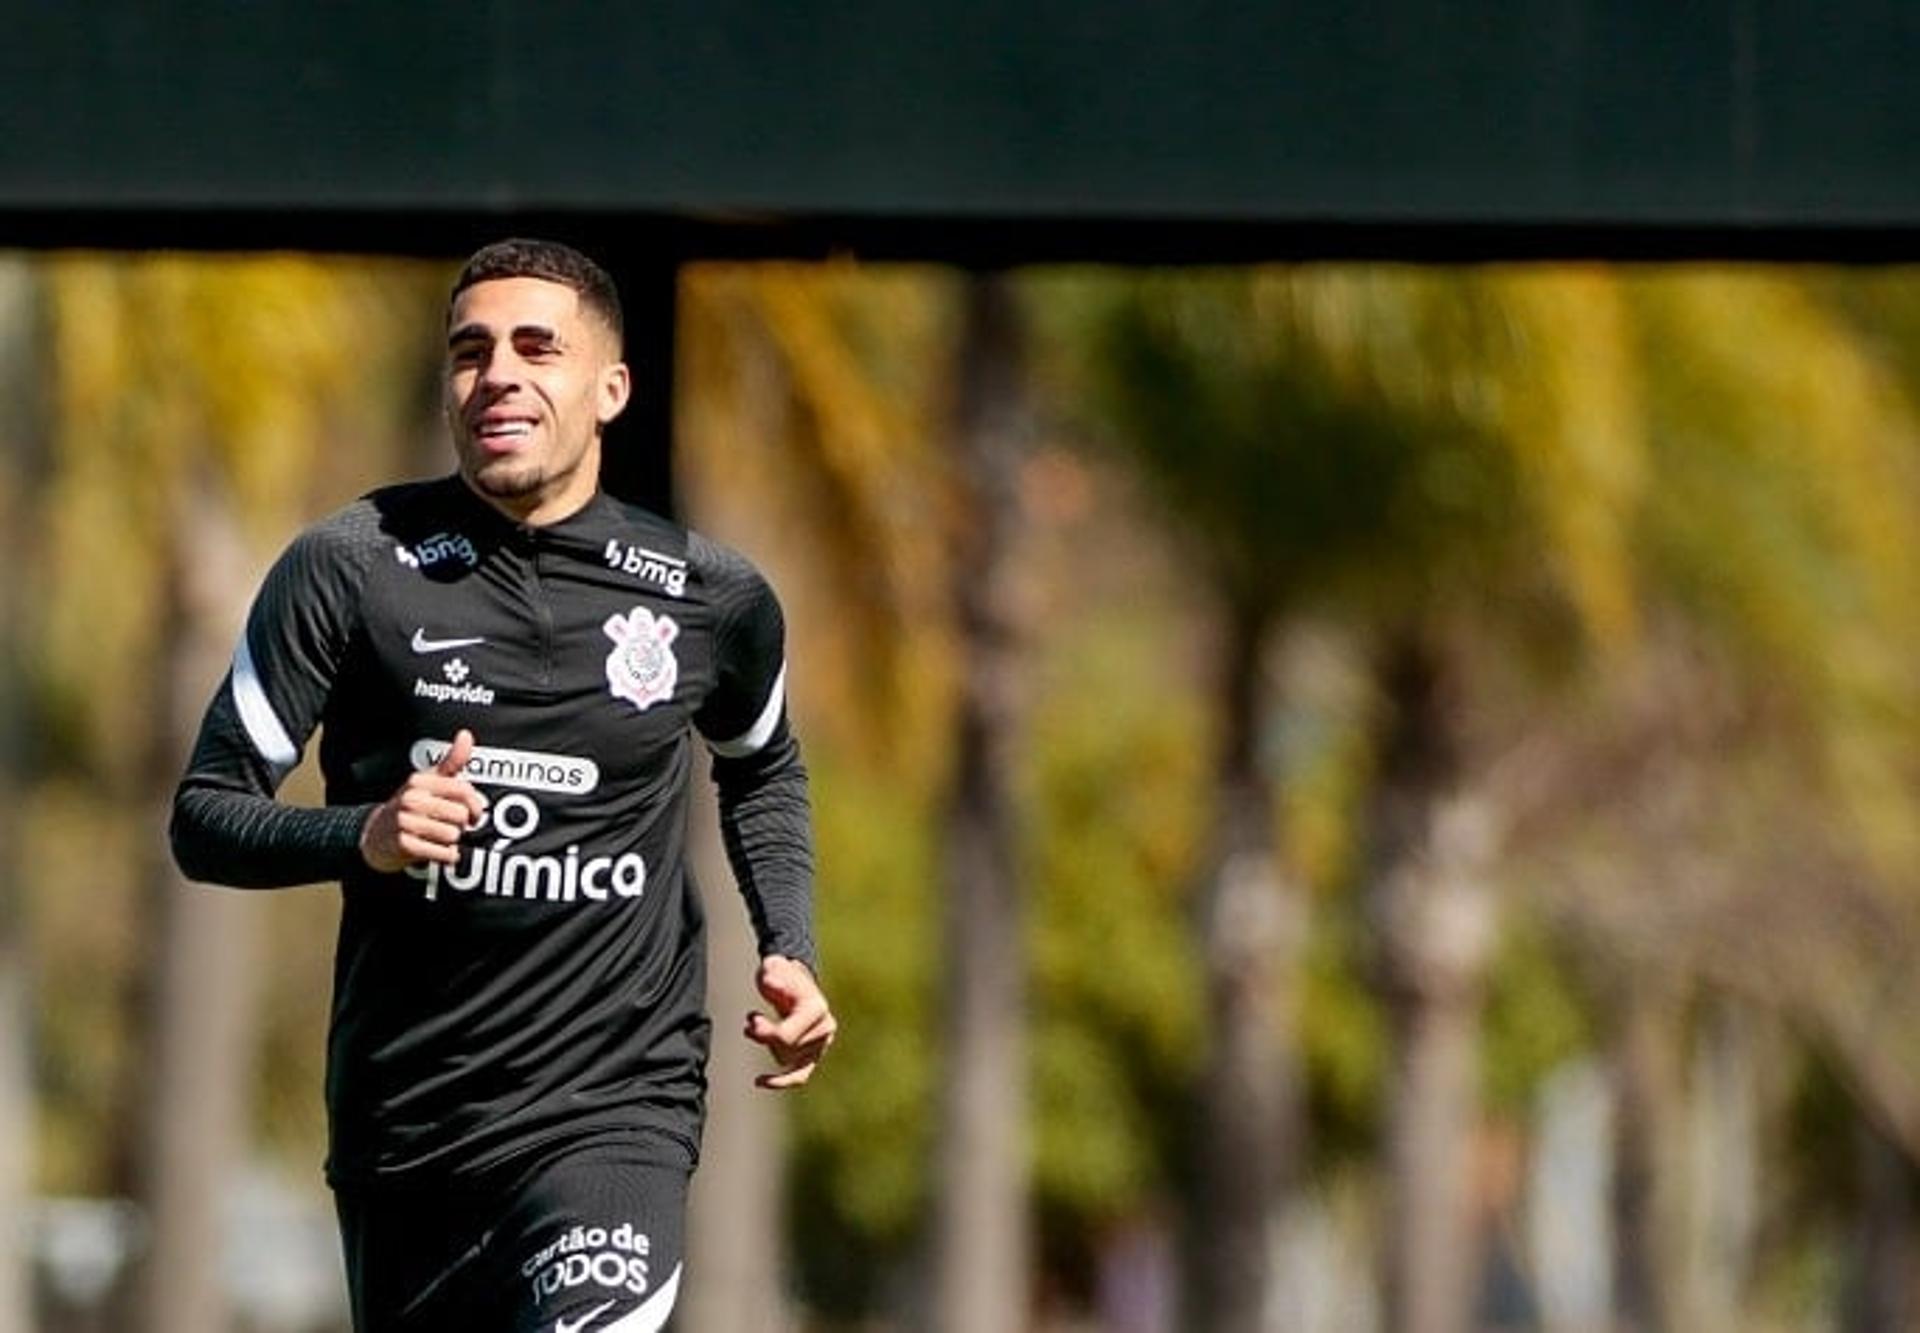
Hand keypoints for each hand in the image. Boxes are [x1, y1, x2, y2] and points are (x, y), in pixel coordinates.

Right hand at [358, 729, 488, 872]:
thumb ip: (452, 761)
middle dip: (462, 825)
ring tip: (439, 837)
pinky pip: (443, 853)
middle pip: (461, 816)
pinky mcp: (404, 845)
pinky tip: (437, 851)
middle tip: (451, 826)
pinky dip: (447, 856)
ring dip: (452, 841)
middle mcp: (411, 799)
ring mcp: (405, 822)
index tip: (474, 814)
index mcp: (420, 781)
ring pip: (453, 835)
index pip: (464, 791)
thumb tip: (466, 734)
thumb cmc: (411, 806)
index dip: (476, 805)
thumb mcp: (429, 781)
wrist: (376, 836)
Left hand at [744, 955, 835, 1089]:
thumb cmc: (780, 974)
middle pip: (786, 1051)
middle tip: (751, 1020)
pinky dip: (782, 1081)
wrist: (793, 980)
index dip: (764, 1033)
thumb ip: (772, 974)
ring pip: (786, 1062)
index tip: (751, 1018)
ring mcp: (822, 1043)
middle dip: (764, 1037)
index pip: (786, 1037)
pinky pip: (800, 1076)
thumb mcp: (773, 967)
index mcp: (817, 1008)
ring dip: (767, 1047)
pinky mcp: (815, 1054)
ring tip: (755, 1026)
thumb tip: (771, 982)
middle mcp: (825, 1028)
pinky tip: (760, 1081)